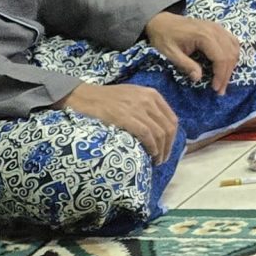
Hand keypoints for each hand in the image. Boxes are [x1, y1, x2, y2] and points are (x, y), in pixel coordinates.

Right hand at [60, 82, 179, 161]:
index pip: (172, 119)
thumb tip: (158, 127)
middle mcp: (148, 100)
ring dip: (161, 151)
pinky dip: (152, 147)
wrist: (83, 95)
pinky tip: (150, 154)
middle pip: (168, 128)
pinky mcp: (126, 117)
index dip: (172, 138)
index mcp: (152, 94)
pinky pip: (147, 135)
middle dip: (168, 147)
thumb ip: (147, 107)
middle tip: (162, 159)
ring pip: (159, 133)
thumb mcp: (133, 95)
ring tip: (156, 161)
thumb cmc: (106, 98)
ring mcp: (138, 108)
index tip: (167, 149)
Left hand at [142, 10, 243, 92]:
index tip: (215, 89)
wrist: (162, 21)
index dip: (221, 75)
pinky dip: (233, 55)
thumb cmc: (164, 37)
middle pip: (230, 55)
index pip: (221, 58)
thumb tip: (198, 78)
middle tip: (220, 90)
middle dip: (227, 75)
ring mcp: (218, 28)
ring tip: (223, 80)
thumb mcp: (170, 53)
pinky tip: (228, 65)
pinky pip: (233, 42)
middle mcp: (215, 30)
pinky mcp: (218, 28)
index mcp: (204, 36)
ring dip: (232, 66)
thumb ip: (186, 65)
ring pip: (234, 49)